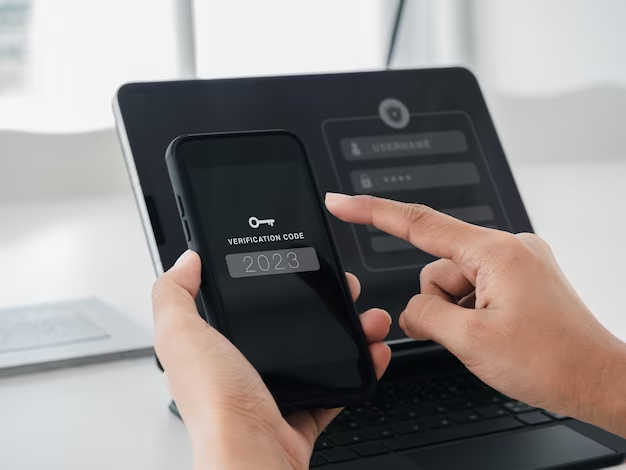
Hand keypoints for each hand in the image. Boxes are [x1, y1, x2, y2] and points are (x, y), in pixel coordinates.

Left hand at [152, 250, 390, 469]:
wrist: (254, 453)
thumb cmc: (216, 403)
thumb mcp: (181, 335)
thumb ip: (174, 295)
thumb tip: (185, 262)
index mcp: (214, 348)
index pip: (245, 305)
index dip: (272, 282)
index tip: (295, 265)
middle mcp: (243, 370)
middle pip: (289, 325)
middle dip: (321, 302)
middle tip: (341, 289)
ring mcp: (275, 391)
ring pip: (318, 352)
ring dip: (348, 330)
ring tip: (365, 316)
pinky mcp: (303, 411)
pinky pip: (336, 384)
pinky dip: (359, 367)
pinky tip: (372, 350)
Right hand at [326, 193, 625, 437]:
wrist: (598, 380)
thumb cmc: (554, 361)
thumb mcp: (472, 342)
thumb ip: (425, 316)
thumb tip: (409, 309)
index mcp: (495, 253)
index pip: (419, 224)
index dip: (372, 212)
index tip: (342, 203)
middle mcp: (508, 248)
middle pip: (437, 268)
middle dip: (440, 304)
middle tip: (468, 334)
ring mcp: (516, 262)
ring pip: (453, 282)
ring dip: (458, 313)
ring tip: (488, 336)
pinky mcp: (520, 277)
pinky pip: (474, 287)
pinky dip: (472, 312)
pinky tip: (497, 331)